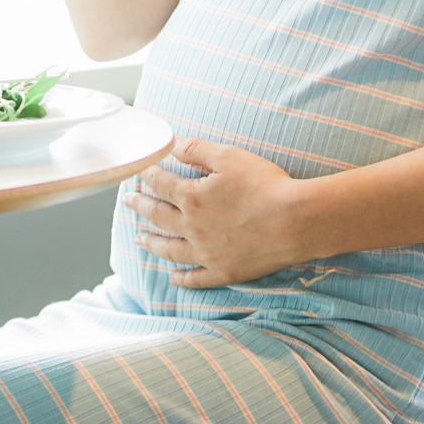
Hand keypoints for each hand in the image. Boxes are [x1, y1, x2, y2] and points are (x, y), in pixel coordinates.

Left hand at [124, 138, 308, 288]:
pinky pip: (196, 279)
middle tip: (127, 202)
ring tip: (139, 239)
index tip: (136, 171)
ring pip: (170, 250)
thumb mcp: (229, 157)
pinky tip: (174, 277)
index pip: (160, 184)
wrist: (295, 221)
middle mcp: (192, 228)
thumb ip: (196, 150)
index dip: (146, 175)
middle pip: (158, 217)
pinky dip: (182, 278)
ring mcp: (207, 254)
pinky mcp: (224, 271)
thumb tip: (171, 145)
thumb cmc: (265, 185)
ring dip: (152, 243)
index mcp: (191, 199)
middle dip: (140, 207)